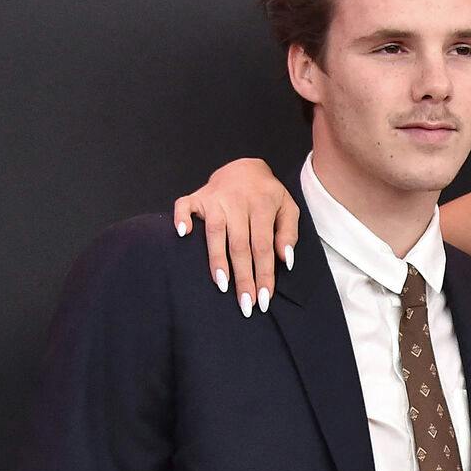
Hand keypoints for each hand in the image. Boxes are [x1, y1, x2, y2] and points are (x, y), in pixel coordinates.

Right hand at [173, 159, 298, 316]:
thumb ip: (288, 233)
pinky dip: (182, 219)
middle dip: (243, 277)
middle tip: (245, 304)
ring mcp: (215, 198)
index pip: (263, 247)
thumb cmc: (268, 195)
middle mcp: (237, 202)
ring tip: (222, 285)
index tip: (264, 298)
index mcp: (262, 205)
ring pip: (215, 232)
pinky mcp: (197, 196)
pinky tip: (182, 235)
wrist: (245, 167)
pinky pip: (184, 206)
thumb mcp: (288, 208)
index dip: (264, 274)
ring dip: (217, 260)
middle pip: (240, 245)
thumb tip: (284, 261)